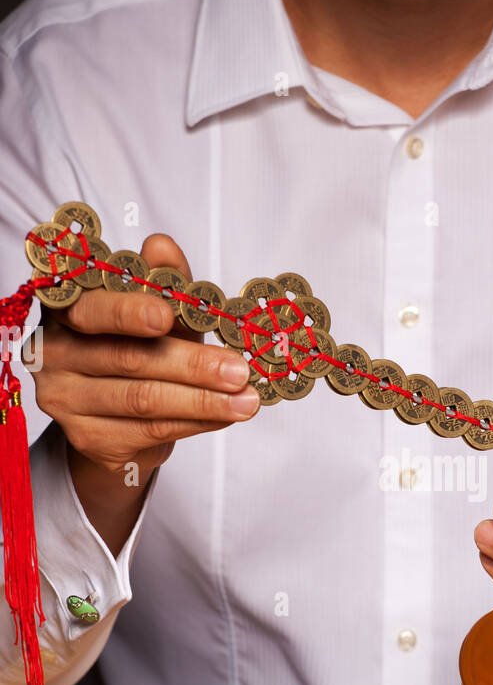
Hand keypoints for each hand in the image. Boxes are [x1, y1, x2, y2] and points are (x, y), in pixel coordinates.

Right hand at [29, 233, 259, 552]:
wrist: (117, 414)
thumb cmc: (138, 346)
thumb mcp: (157, 310)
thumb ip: (161, 280)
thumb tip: (161, 245)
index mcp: (65, 308)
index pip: (91, 309)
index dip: (127, 312)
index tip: (166, 316)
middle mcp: (53, 353)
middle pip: (128, 359)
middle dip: (192, 365)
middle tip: (239, 370)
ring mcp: (65, 400)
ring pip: (143, 400)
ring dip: (204, 401)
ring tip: (247, 400)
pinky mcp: (88, 438)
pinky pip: (150, 430)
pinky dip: (196, 423)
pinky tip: (226, 415)